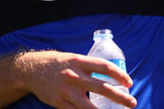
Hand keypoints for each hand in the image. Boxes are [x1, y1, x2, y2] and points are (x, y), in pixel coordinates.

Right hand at [13, 50, 136, 108]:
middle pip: (102, 87)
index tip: (129, 82)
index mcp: (79, 61)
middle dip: (120, 97)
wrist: (31, 70)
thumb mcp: (72, 59)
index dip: (119, 75)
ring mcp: (67, 91)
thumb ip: (87, 66)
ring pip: (90, 106)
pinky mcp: (60, 103)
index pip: (104, 67)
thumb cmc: (56, 64)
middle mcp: (74, 76)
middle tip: (132, 102)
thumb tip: (108, 75)